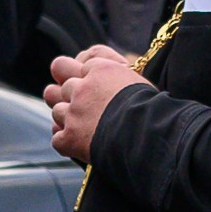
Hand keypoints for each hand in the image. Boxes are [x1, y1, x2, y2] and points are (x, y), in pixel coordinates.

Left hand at [45, 45, 145, 166]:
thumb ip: (119, 75)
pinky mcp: (69, 138)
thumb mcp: (139, 82)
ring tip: (87, 128)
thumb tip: (116, 71)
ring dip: (68, 119)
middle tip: (82, 105)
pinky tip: (82, 146)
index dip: (88, 77)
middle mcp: (82, 88)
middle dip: (69, 94)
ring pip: (57, 111)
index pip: (83, 65)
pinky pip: (57, 138)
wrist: (148, 137)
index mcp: (101, 69)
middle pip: (63, 86)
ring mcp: (73, 113)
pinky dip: (67, 143)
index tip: (95, 87)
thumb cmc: (153, 110)